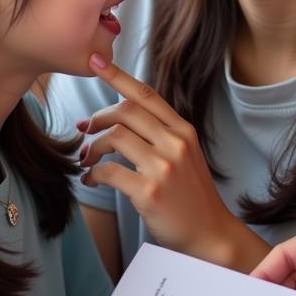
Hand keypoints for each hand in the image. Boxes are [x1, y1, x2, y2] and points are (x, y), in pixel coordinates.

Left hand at [78, 54, 237, 260]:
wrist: (210, 234)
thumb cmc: (190, 196)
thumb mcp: (185, 155)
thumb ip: (161, 134)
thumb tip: (121, 117)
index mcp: (183, 130)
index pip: (147, 94)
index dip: (118, 75)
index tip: (95, 60)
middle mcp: (176, 143)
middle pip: (126, 111)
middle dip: (97, 117)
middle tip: (84, 130)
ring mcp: (164, 167)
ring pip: (115, 137)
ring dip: (92, 146)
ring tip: (86, 159)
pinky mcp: (150, 192)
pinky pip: (108, 172)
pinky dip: (92, 174)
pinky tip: (90, 180)